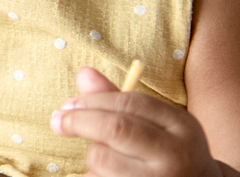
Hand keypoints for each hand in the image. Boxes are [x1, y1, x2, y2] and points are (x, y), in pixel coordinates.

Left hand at [51, 67, 221, 176]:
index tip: (68, 104)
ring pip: (104, 159)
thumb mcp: (154, 125)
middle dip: (79, 121)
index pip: (130, 102)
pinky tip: (107, 175)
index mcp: (181, 125)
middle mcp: (176, 154)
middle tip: (58, 121)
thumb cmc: (166, 153)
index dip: (92, 100)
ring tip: (101, 159)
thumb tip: (83, 73)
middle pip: (115, 128)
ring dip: (91, 155)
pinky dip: (94, 175)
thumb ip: (118, 100)